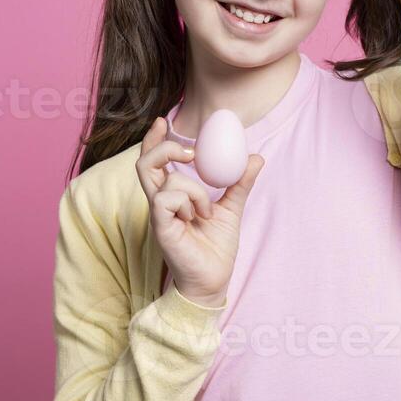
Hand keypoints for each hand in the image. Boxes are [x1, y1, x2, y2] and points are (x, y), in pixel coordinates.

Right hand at [136, 118, 263, 303]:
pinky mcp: (161, 227)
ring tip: (206, 210)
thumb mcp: (231, 208)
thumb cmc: (216, 248)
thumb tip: (256, 157)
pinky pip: (167, 199)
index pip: (154, 162)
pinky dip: (188, 201)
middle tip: (190, 151)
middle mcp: (161, 203)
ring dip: (194, 189)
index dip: (154, 140)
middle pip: (145, 164)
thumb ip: (239, 183)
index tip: (164, 121)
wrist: (214, 279)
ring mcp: (159, 215)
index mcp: (173, 196)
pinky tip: (198, 217)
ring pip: (167, 180)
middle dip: (164, 148)